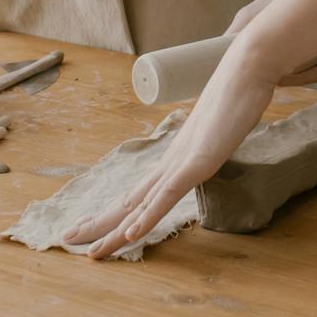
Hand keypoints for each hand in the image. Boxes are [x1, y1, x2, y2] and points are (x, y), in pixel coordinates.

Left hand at [63, 38, 280, 258]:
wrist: (248, 66)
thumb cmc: (238, 92)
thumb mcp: (223, 127)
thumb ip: (213, 139)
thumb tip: (210, 144)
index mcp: (176, 156)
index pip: (138, 190)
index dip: (115, 210)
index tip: (91, 225)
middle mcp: (172, 160)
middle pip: (129, 200)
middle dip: (99, 223)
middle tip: (68, 240)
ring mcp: (183, 160)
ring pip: (141, 203)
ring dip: (114, 229)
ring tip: (91, 250)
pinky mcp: (199, 160)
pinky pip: (169, 193)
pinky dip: (147, 216)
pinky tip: (130, 234)